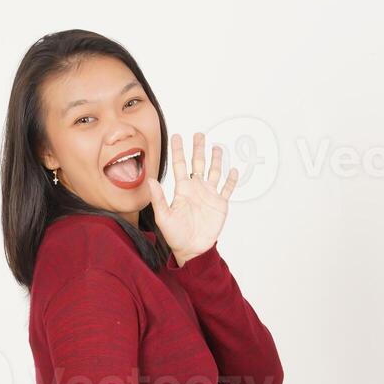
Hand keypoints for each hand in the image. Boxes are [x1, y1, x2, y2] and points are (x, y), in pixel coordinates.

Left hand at [146, 132, 237, 263]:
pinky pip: (227, 189)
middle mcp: (196, 189)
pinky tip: (233, 170)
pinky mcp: (220, 204)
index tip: (176, 136)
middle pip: (198, 164)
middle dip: (198, 149)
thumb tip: (150, 180)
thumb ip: (158, 198)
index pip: (179, 165)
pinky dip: (231, 180)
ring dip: (215, 160)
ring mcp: (209, 195)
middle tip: (199, 134)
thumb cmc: (175, 235)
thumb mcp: (164, 216)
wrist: (192, 250)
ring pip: (214, 172)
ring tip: (216, 147)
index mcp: (182, 189)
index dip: (178, 151)